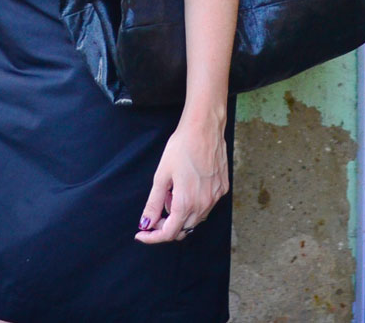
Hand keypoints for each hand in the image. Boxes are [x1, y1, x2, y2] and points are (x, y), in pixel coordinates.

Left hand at [135, 114, 228, 244]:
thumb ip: (154, 203)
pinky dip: (194, 204)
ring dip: (180, 213)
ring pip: (195, 219)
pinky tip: (188, 185)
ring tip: (174, 190)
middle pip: (182, 229)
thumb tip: (145, 224)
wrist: (205, 127)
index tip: (142, 233)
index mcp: (186, 203)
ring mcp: (215, 197)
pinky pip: (206, 206)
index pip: (169, 233)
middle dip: (166, 224)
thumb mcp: (162, 175)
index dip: (153, 237)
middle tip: (158, 207)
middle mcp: (204, 204)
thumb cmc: (181, 147)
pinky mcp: (222, 189)